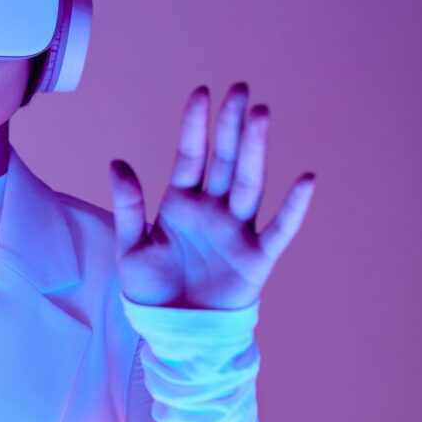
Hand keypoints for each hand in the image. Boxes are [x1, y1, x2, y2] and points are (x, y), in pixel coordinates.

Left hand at [108, 83, 315, 309]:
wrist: (174, 332)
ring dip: (255, 150)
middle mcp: (212, 210)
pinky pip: (279, 229)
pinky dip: (293, 207)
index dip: (195, 125)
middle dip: (231, 125)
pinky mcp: (256, 258)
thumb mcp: (131, 246)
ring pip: (248, 183)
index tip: (202, 92)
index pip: (190, 155)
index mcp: (181, 203)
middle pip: (224, 160)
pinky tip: (305, 180)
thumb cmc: (150, 289)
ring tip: (262, 116)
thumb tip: (117, 162)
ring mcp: (236, 231)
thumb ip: (129, 205)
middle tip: (240, 90)